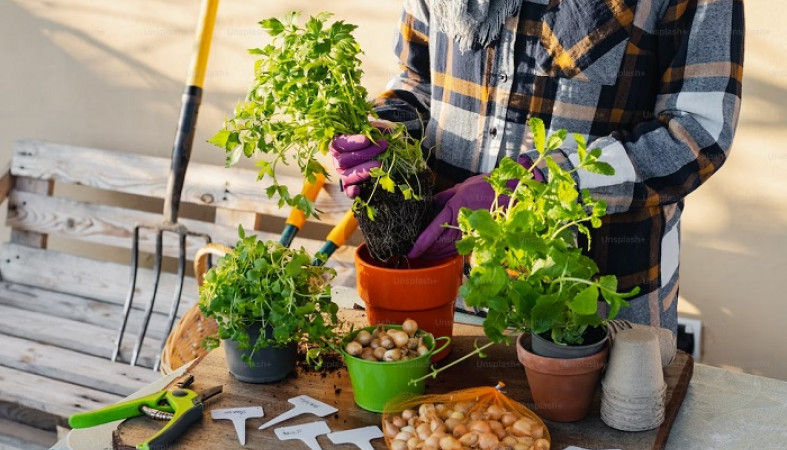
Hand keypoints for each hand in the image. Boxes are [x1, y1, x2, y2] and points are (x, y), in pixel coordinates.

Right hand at [329, 121, 392, 197]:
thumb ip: (376, 127)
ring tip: (380, 165)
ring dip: (363, 170)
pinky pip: (348, 191)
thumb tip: (379, 130)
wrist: (389, 155)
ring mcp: (345, 175)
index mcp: (340, 145)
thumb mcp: (379, 129)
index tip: (366, 140)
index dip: (351, 142)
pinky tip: (358, 189)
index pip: (338, 144)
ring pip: (346, 175)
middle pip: (343, 160)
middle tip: (383, 147)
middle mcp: (339, 161)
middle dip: (364, 154)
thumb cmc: (380, 139)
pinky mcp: (351, 187)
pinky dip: (352, 191)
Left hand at [407, 156, 543, 260]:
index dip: (420, 244)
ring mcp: (469, 234)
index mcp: (453, 209)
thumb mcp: (459, 188)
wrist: (511, 194)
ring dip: (433, 255)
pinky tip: (437, 255)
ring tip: (420, 257)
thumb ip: (441, 199)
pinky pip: (457, 250)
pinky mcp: (476, 238)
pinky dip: (445, 254)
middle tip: (409, 255)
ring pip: (447, 250)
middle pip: (437, 245)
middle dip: (423, 252)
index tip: (409, 251)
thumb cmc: (485, 187)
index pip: (432, 231)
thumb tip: (427, 207)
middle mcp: (460, 224)